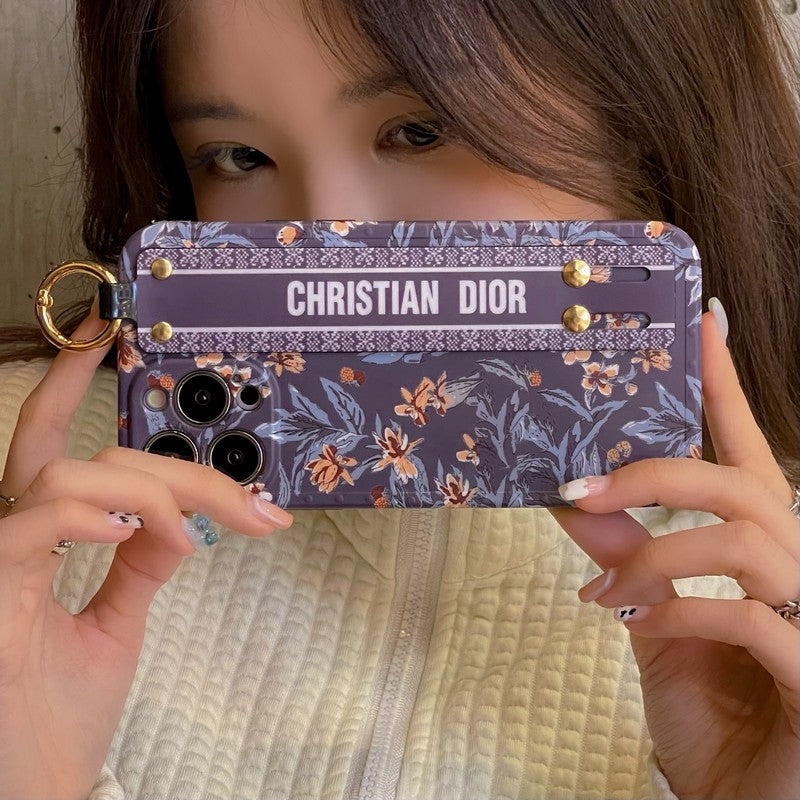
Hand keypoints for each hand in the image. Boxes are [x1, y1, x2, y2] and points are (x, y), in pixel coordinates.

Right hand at [0, 301, 292, 798]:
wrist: (35, 792)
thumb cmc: (57, 720)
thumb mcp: (115, 623)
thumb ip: (142, 563)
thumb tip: (182, 522)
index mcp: (37, 542)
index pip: (55, 447)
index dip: (71, 380)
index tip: (109, 330)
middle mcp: (9, 539)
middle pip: (85, 456)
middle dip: (173, 465)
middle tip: (250, 505)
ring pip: (71, 477)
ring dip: (154, 497)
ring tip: (197, 540)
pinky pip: (35, 521)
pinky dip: (93, 517)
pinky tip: (139, 533)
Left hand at [550, 303, 798, 799]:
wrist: (743, 796)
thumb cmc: (712, 704)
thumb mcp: (651, 619)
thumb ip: (625, 558)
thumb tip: (580, 502)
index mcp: (760, 545)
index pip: (746, 449)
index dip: (726, 386)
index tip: (701, 322)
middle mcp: (797, 564)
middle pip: (740, 483)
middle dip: (656, 475)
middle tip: (581, 486)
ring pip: (744, 539)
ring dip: (655, 556)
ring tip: (602, 593)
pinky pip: (747, 616)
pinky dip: (676, 615)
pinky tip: (635, 629)